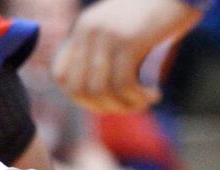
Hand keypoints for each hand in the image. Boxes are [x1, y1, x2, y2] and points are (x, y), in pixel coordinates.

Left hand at [52, 0, 201, 113]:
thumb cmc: (158, 11)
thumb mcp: (121, 28)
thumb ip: (104, 54)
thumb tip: (96, 98)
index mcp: (83, 27)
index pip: (61, 75)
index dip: (78, 96)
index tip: (103, 100)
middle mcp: (89, 30)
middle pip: (78, 89)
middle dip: (102, 107)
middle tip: (126, 106)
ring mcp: (107, 35)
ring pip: (100, 91)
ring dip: (122, 106)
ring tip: (142, 103)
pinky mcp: (129, 41)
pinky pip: (123, 85)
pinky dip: (137, 97)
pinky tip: (153, 95)